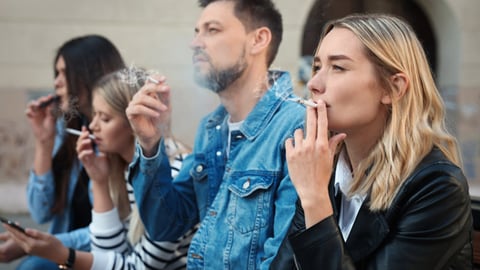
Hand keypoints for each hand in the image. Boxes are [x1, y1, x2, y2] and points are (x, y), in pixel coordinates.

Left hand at [2, 224, 66, 264]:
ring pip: (18, 241)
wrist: (59, 255)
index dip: (12, 229)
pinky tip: (17, 234)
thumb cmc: (55, 244)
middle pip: (16, 238)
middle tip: (5, 224)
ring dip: (13, 235)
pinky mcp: (30, 250)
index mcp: (32, 244)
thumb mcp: (47, 236)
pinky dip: (17, 238)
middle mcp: (28, 248)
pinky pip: (21, 243)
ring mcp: (28, 250)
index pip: (19, 235)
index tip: (6, 223)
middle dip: (10, 231)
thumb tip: (26, 230)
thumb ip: (36, 233)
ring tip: (9, 228)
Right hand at [25, 95, 57, 143]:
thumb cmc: (51, 127)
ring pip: (32, 104)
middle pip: (39, 101)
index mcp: (48, 108)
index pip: (48, 101)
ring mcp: (35, 112)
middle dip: (41, 100)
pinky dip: (28, 111)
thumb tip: (51, 104)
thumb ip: (51, 111)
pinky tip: (30, 112)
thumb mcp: (52, 119)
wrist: (46, 135)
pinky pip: (27, 112)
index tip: (50, 97)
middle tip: (44, 100)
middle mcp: (41, 109)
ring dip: (33, 103)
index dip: (49, 98)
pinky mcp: (30, 117)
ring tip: (37, 105)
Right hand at [76, 127, 108, 185]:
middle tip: (86, 133)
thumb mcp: (105, 154)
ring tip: (88, 140)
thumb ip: (103, 148)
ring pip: (78, 149)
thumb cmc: (104, 167)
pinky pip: (81, 157)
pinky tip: (90, 151)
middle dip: (82, 137)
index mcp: (90, 150)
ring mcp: (85, 158)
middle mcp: (86, 153)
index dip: (83, 134)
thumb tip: (106, 139)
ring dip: (82, 143)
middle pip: (80, 143)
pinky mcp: (85, 164)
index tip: (85, 127)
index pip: (85, 140)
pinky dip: (84, 153)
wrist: (103, 177)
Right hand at [126, 75, 170, 155]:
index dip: (155, 78)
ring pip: (142, 98)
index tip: (164, 79)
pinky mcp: (130, 112)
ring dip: (155, 103)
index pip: (149, 82)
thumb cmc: (160, 119)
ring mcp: (134, 104)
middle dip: (157, 88)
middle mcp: (139, 96)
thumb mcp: (165, 106)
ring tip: (164, 109)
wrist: (155, 134)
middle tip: (167, 89)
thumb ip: (165, 96)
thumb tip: (166, 85)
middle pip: (146, 88)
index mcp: (148, 93)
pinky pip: (138, 108)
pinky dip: (148, 111)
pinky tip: (156, 115)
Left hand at [285, 100, 345, 226]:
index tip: (319, 102)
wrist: (311, 190)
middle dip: (310, 111)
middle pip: (309, 122)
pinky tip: (296, 150)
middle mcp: (311, 145)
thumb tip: (341, 134)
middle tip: (309, 104)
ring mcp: (299, 149)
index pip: (322, 123)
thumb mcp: (330, 159)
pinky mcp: (290, 154)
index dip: (321, 111)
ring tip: (303, 146)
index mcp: (322, 145)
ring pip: (298, 132)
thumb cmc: (322, 175)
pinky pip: (289, 141)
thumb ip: (333, 144)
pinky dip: (292, 143)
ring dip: (300, 135)